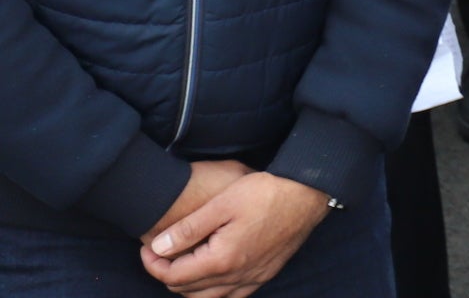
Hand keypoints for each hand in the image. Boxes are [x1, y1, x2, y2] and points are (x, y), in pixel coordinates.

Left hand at [143, 169, 328, 297]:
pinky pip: (232, 296)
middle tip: (161, 253)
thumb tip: (158, 248)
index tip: (147, 247)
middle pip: (187, 291)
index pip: (173, 276)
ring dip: (189, 286)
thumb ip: (187, 229)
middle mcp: (238, 277)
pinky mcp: (266, 273)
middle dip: (167, 274)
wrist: (310, 192)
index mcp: (223, 260)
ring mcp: (254, 278)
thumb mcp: (222, 203)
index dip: (152, 264)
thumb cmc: (267, 192)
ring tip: (183, 263)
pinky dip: (214, 290)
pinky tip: (212, 273)